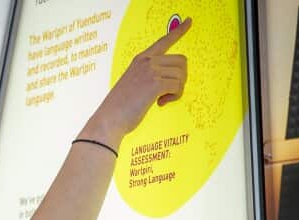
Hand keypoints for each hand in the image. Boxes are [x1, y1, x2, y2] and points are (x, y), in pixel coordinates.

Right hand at [82, 17, 190, 147]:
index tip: (189, 22)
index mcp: (141, 59)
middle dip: (181, 78)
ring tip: (162, 99)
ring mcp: (151, 70)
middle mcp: (146, 61)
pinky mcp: (156, 83)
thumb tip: (172, 82)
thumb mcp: (132, 83)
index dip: (179, 31)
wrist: (109, 119)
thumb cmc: (120, 107)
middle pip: (181, 61)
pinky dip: (174, 97)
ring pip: (182, 75)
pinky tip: (161, 103)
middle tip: (169, 92)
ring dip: (177, 90)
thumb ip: (149, 76)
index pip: (164, 41)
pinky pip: (178, 86)